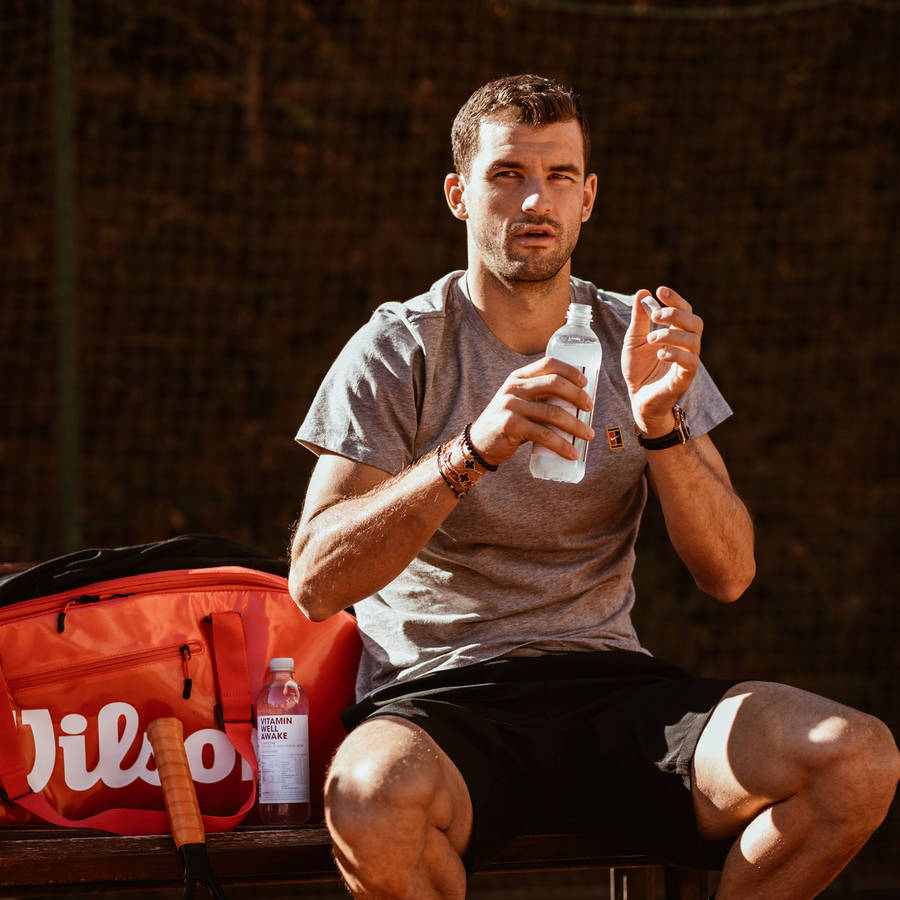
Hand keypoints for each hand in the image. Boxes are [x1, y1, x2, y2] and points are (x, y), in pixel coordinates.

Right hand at [467, 357, 595, 466]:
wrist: (478, 444)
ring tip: (588, 435)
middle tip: (590, 408)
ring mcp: (511, 406)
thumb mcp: (518, 402)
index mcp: (518, 377)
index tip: (585, 383)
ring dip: (576, 425)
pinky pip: (543, 435)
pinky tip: (572, 452)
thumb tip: (576, 403)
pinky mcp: (511, 426)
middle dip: (578, 396)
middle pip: (554, 384)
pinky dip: (561, 445)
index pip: (548, 364)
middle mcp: (514, 388)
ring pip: (553, 413)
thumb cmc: (507, 423)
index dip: (570, 371)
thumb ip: (538, 398)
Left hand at [622, 286, 702, 435]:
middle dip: (676, 314)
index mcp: (676, 333)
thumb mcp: (634, 340)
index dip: (676, 299)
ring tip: (652, 338)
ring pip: (694, 341)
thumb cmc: (638, 369)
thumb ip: (639, 319)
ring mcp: (687, 362)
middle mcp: (686, 346)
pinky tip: (660, 353)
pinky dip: (676, 354)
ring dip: (672, 334)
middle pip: (695, 322)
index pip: (684, 311)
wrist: (636, 398)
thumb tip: (643, 292)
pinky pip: (690, 363)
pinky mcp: (684, 379)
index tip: (660, 290)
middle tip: (656, 314)